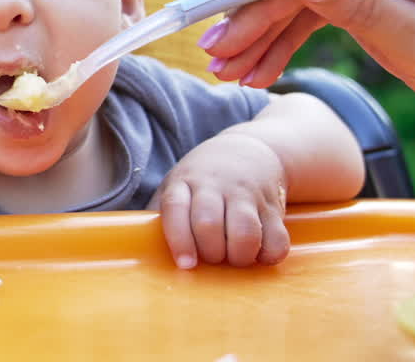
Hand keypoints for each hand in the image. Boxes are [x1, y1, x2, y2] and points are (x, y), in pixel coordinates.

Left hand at [148, 132, 288, 268]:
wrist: (250, 150)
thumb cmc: (204, 177)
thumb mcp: (177, 184)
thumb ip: (161, 212)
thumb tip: (138, 244)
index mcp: (185, 182)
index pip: (175, 208)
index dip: (179, 239)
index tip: (185, 264)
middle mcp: (215, 185)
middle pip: (208, 224)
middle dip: (210, 252)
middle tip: (212, 258)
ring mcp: (246, 194)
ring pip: (244, 232)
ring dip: (239, 256)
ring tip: (235, 258)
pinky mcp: (273, 205)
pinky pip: (276, 237)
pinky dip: (269, 254)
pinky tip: (260, 255)